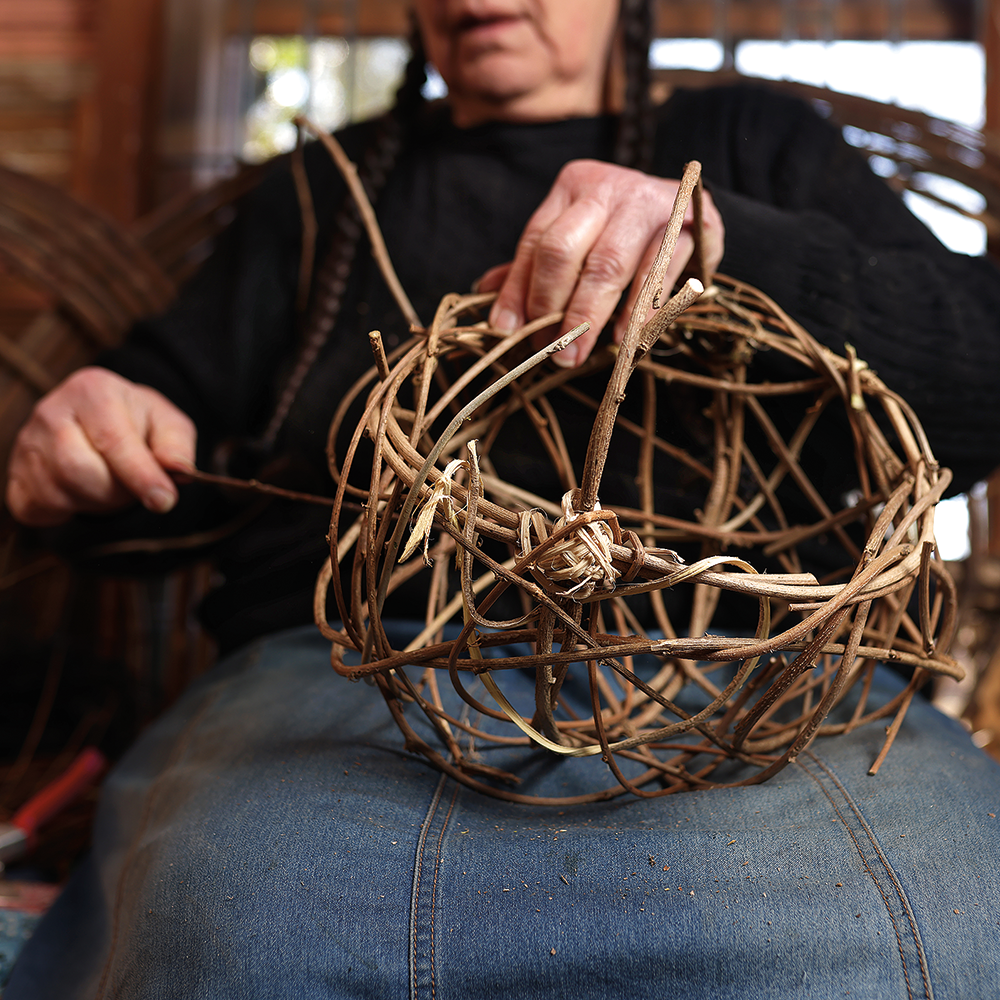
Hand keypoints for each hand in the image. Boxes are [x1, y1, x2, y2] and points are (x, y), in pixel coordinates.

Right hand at [5, 367, 195, 526]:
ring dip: (95, 503)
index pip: (113, 440)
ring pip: (57, 492)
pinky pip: (36, 509)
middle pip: (78, 469)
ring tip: (111, 484)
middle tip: (134, 487)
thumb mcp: (168, 425)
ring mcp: (27, 443)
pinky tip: (84, 493)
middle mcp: (50, 411)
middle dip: (116, 491)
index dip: (140, 476)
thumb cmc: (140, 424)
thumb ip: (176, 445)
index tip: (164, 501)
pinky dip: (66, 512)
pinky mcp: (15, 474)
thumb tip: (178, 469)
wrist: (104, 422)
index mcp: (92, 390)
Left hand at [477, 159, 724, 366]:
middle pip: (564, 251)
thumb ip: (536, 265)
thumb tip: (484, 291)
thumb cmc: (624, 231)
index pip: (535, 242)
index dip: (519, 291)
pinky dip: (638, 311)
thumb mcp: (579, 238)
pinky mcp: (692, 223)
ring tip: (577, 354)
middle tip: (548, 350)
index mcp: (572, 187)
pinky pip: (659, 274)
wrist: (693, 207)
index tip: (508, 332)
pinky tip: (625, 338)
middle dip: (551, 307)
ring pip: (608, 266)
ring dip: (588, 317)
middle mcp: (608, 188)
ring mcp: (650, 203)